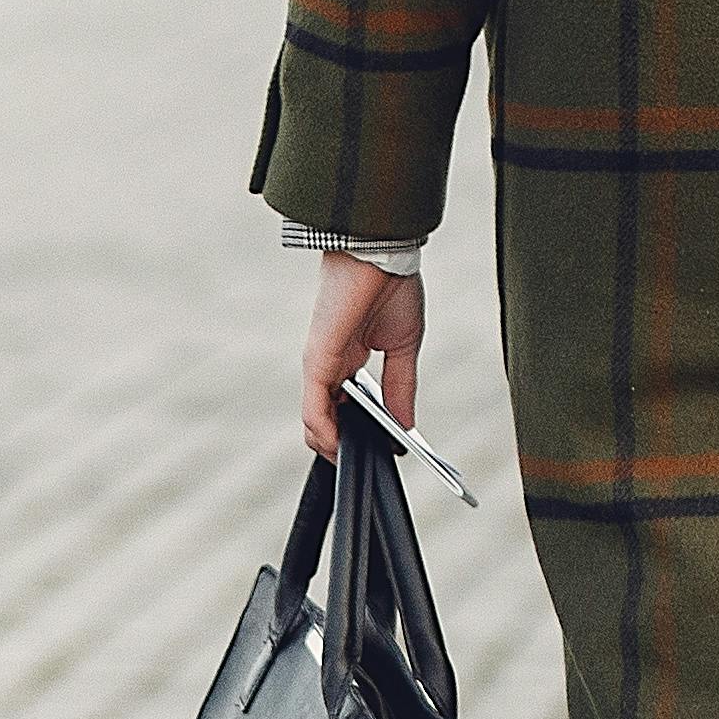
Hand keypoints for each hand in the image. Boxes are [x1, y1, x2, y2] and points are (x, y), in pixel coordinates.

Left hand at [301, 253, 422, 453]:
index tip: (385, 451)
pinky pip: (313, 409)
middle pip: (327, 422)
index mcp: (349, 362)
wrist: (381, 255)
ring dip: (335, 449)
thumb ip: (401, 389)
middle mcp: (330, 368)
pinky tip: (341, 447)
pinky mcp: (317, 362)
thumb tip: (405, 427)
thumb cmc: (390, 289)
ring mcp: (320, 367)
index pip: (345, 410)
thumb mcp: (403, 348)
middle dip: (348, 449)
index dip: (361, 436)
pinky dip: (326, 434)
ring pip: (315, 423)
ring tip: (358, 463)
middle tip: (371, 463)